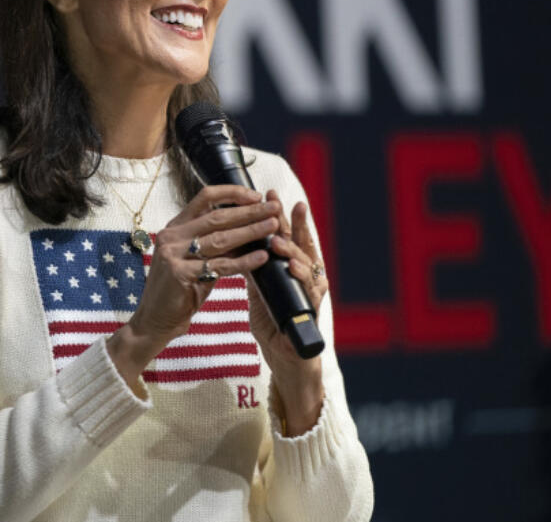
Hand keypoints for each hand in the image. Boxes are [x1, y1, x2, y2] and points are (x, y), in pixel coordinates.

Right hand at [106, 185, 278, 385]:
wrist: (155, 320)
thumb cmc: (180, 290)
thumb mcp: (195, 261)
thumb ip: (216, 245)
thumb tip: (250, 230)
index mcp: (175, 227)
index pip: (204, 198)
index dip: (232, 193)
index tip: (256, 195)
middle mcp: (171, 236)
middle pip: (217, 217)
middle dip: (249, 211)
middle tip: (273, 208)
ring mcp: (173, 254)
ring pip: (220, 239)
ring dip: (251, 231)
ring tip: (273, 227)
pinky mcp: (180, 274)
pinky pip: (219, 266)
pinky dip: (244, 262)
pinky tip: (262, 257)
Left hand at [246, 190, 326, 434]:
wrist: (283, 355)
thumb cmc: (272, 320)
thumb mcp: (259, 288)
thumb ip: (254, 266)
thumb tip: (237, 241)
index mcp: (290, 268)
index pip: (285, 235)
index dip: (278, 215)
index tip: (269, 194)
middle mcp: (305, 276)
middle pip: (300, 243)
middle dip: (290, 222)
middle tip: (280, 203)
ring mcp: (311, 292)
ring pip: (307, 264)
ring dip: (293, 249)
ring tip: (280, 237)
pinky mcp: (313, 311)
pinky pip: (309, 290)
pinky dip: (301, 277)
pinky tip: (293, 266)